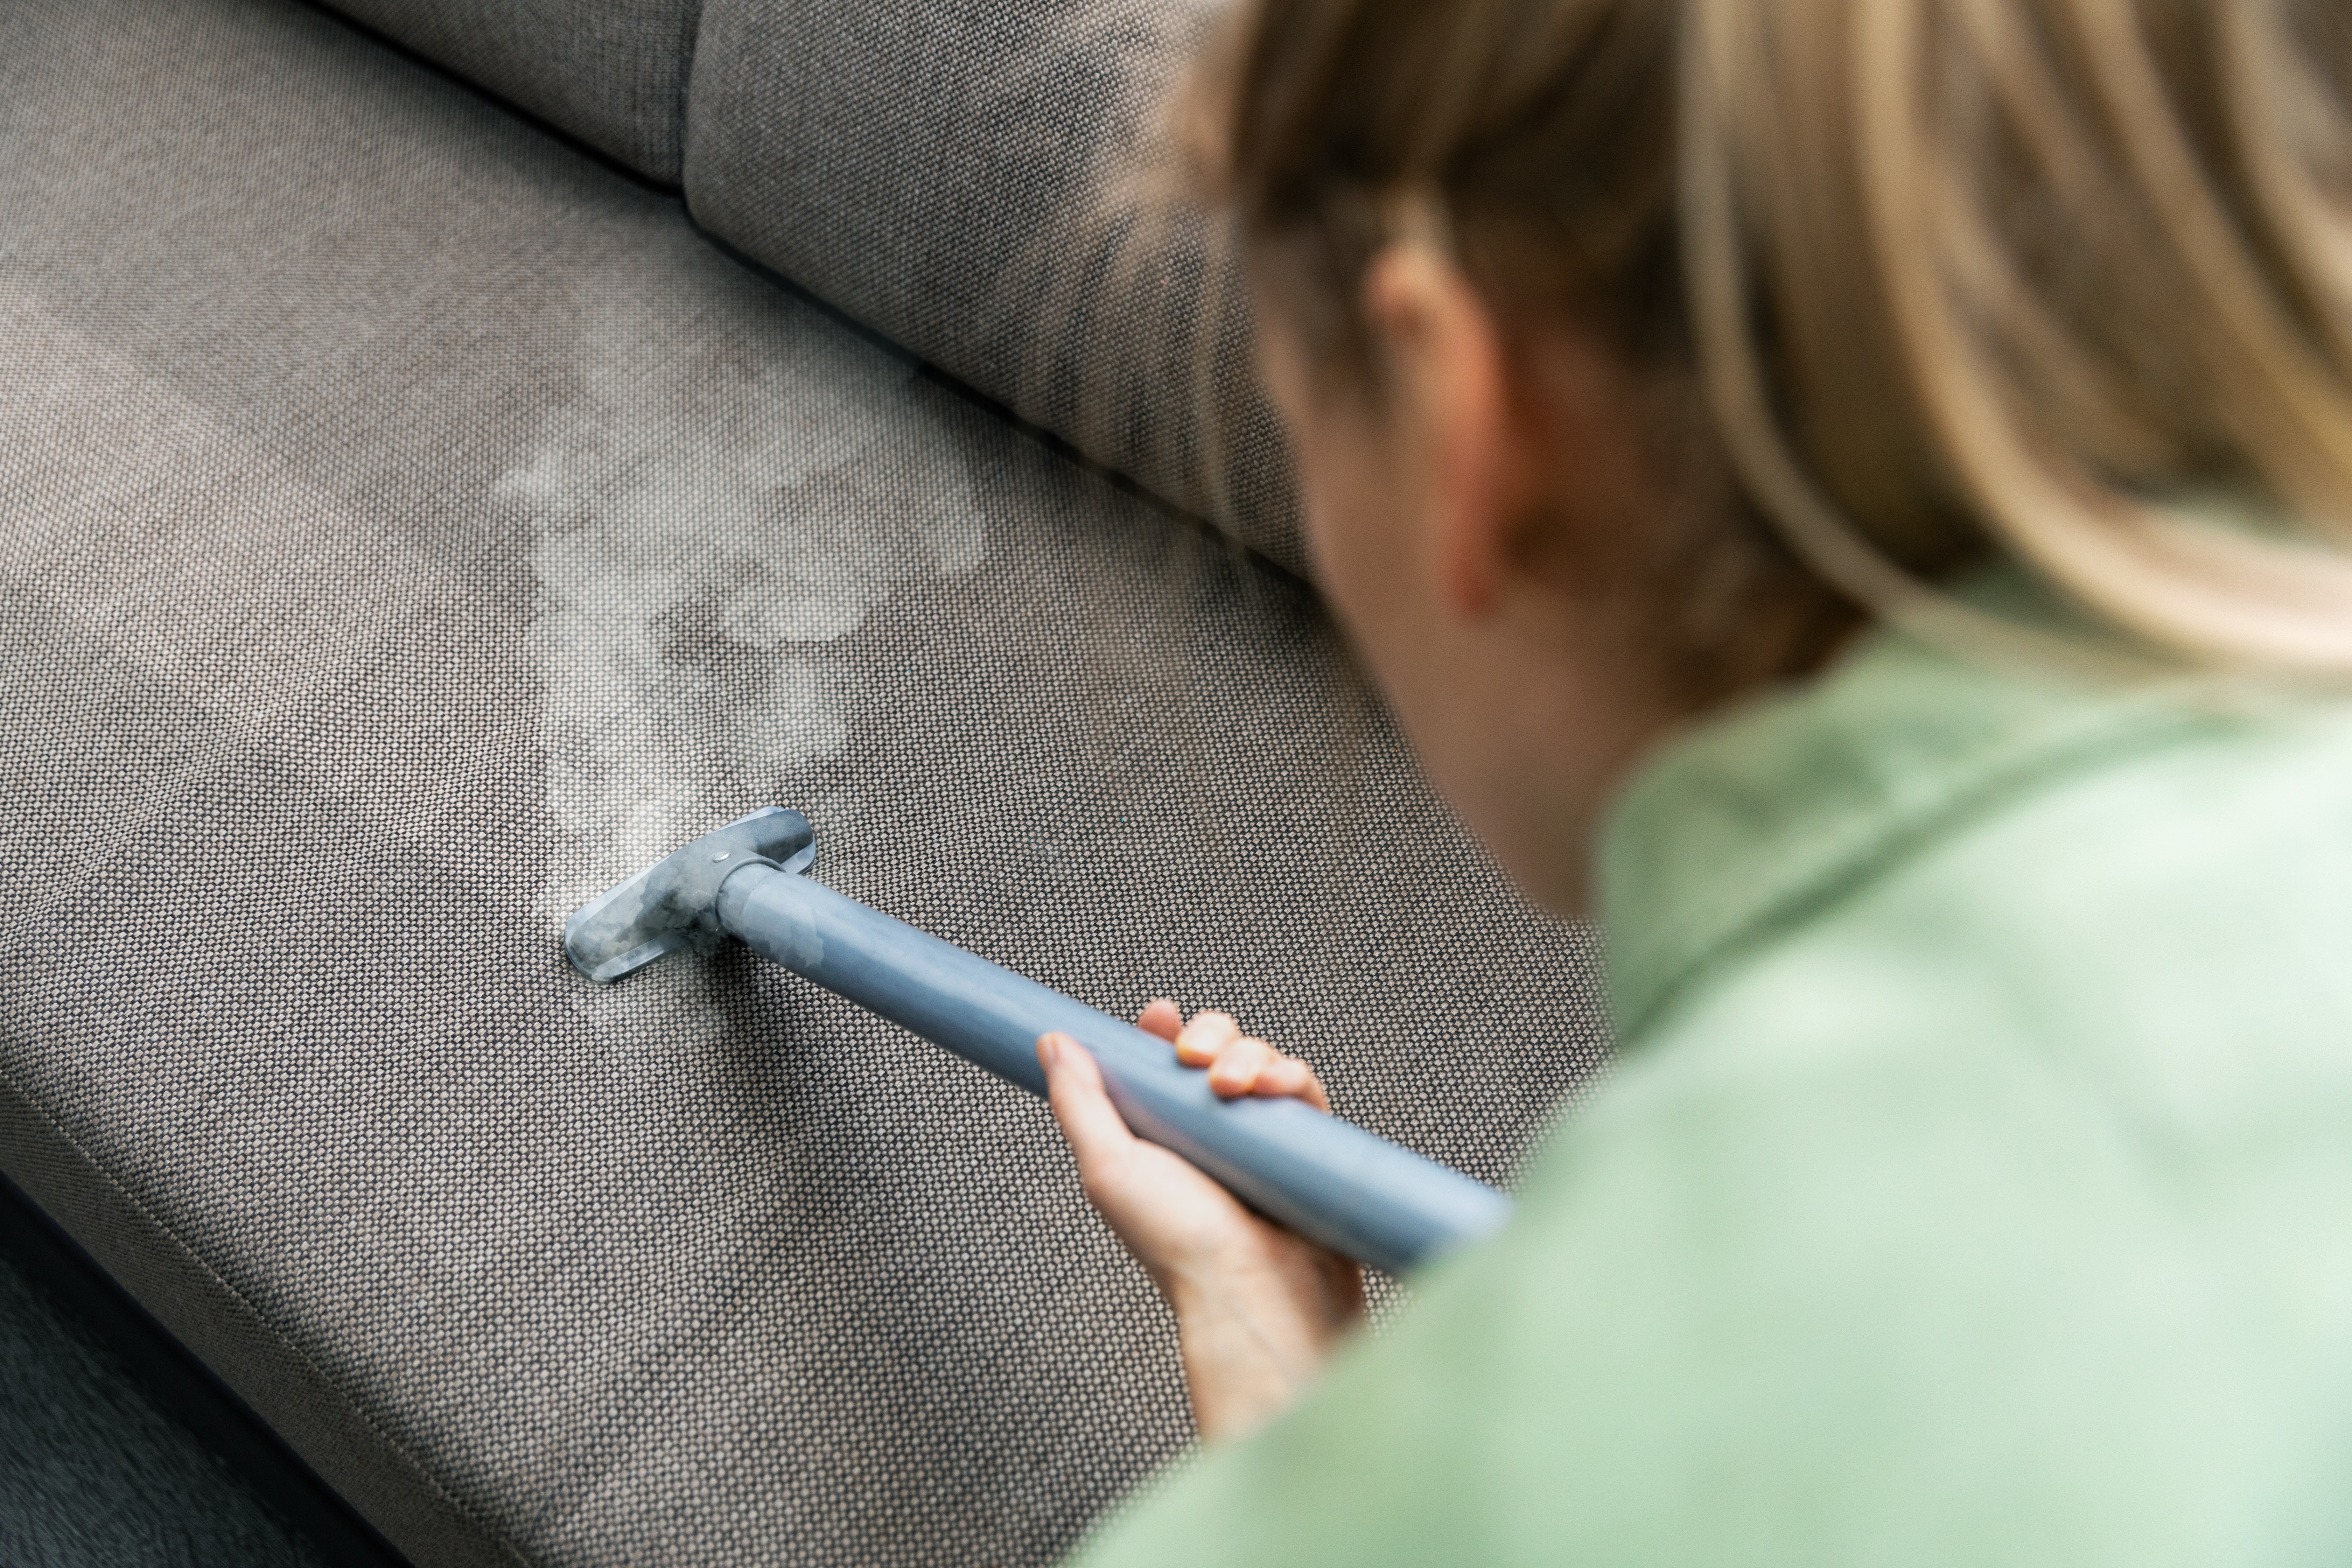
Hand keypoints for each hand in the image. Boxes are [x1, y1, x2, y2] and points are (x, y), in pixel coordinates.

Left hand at [1038, 1000, 1364, 1441]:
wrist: (1252, 1294)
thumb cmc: (1180, 1246)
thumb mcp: (1108, 1168)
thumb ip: (1080, 1104)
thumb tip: (1053, 1043)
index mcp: (1160, 1136)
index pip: (1162, 1064)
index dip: (1163, 1032)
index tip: (1160, 1017)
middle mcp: (1210, 1134)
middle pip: (1217, 1050)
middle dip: (1211, 1038)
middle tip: (1196, 1059)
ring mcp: (1259, 1140)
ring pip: (1261, 1062)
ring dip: (1250, 1055)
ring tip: (1235, 1086)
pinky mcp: (1304, 1149)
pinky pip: (1304, 1092)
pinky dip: (1292, 1078)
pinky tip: (1278, 1089)